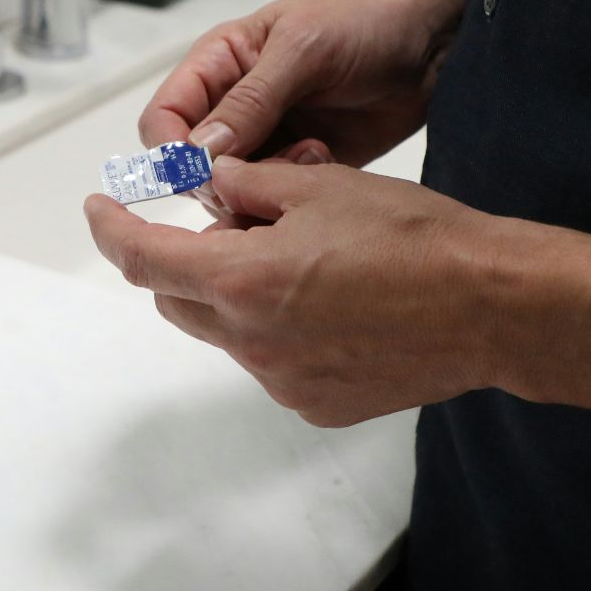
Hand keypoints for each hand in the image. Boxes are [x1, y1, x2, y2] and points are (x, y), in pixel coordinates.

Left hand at [84, 155, 512, 426]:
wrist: (491, 306)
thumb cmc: (417, 240)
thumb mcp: (320, 187)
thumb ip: (248, 189)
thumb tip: (213, 185)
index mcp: (242, 280)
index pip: (143, 259)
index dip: (111, 230)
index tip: (100, 211)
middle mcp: (252, 341)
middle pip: (179, 300)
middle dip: (187, 261)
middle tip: (241, 225)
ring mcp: (283, 382)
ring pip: (229, 332)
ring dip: (243, 296)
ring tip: (311, 262)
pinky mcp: (316, 404)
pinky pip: (274, 363)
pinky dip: (282, 331)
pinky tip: (337, 306)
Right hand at [138, 0, 488, 167]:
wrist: (427, 45)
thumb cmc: (364, 25)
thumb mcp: (302, 51)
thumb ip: (250, 100)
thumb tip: (199, 150)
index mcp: (217, 65)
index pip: (163, 119)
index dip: (171, 152)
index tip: (200, 172)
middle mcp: (231, 105)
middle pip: (189, 165)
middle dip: (220, 177)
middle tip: (261, 173)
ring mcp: (263, 138)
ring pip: (229, 188)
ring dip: (262, 184)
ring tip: (310, 155)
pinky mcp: (295, 164)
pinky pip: (270, 196)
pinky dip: (289, 191)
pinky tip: (324, 162)